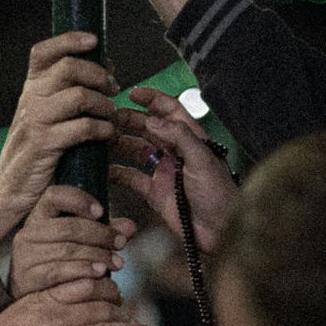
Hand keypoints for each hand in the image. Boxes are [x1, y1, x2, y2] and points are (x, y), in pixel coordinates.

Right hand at [0, 31, 118, 261]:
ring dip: (104, 104)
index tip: (94, 40)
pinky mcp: (45, 145)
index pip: (44, 52)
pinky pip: (82, 127)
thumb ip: (67, 94)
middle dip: (98, 75)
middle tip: (113, 88)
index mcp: (30, 90)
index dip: (69, 39)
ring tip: (112, 115)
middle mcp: (30, 100)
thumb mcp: (45, 119)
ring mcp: (36, 121)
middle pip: (68, 68)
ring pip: (79, 96)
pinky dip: (102, 129)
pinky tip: (108, 135)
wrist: (10, 190)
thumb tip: (104, 68)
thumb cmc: (34, 155)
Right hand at [0, 278, 157, 325]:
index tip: (119, 294)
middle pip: (99, 307)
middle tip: (143, 315)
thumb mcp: (16, 317)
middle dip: (125, 311)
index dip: (106, 289)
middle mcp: (52, 316)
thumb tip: (57, 309)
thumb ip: (40, 311)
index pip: (83, 285)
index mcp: (41, 300)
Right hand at [9, 184, 136, 297]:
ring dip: (97, 255)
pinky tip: (100, 273)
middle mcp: (28, 233)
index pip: (54, 196)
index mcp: (39, 216)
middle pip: (68, 226)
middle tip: (121, 243)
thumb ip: (103, 231)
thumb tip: (130, 227)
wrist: (31, 294)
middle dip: (100, 234)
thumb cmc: (58, 262)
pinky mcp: (28, 277)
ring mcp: (26, 255)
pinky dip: (83, 271)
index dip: (79, 200)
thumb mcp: (79, 241)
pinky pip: (60, 271)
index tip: (101, 211)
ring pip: (67, 250)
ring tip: (117, 262)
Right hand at [112, 87, 238, 253]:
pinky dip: (118, 173)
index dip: (152, 99)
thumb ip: (180, 137)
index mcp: (191, 140)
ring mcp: (164, 173)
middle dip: (130, 120)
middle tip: (108, 117)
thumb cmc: (220, 196)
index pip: (170, 111)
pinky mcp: (155, 193)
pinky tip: (105, 168)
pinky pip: (133, 179)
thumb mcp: (203, 161)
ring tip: (103, 138)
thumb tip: (154, 121)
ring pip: (137, 151)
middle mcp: (176, 153)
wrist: (222, 232)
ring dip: (121, 143)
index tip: (133, 93)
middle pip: (149, 129)